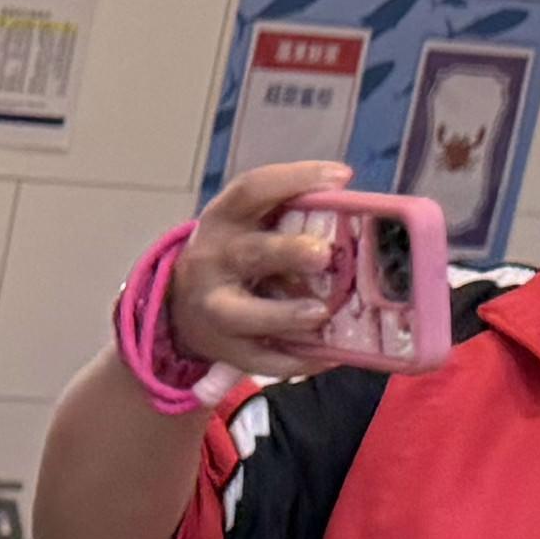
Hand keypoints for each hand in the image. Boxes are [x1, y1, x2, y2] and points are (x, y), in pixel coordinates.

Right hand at [167, 162, 361, 383]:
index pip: (253, 189)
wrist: (180, 307)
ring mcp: (214, 307)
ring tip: (320, 314)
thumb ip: (290, 213)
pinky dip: (292, 360)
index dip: (295, 180)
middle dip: (286, 252)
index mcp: (224, 219)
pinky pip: (257, 360)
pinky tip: (326, 356)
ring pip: (242, 314)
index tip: (341, 178)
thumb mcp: (248, 224)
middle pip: (249, 254)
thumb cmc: (236, 256)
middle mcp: (214, 260)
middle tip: (323, 254)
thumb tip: (359, 207)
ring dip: (282, 315)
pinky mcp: (223, 348)